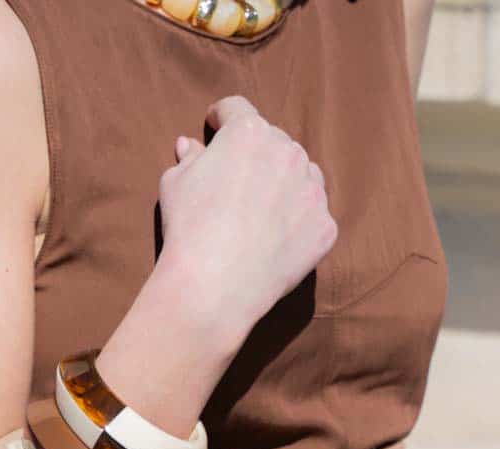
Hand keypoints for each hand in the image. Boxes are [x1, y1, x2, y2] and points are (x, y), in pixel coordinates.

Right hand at [157, 94, 336, 337]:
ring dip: (286, 184)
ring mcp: (312, 191)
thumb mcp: (175, 184)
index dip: (223, 117)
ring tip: (265, 211)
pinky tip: (279, 240)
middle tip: (241, 181)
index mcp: (249, 132)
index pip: (237, 110)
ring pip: (303, 175)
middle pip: (274, 142)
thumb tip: (189, 146)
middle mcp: (288, 152)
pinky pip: (313, 217)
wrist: (215, 287)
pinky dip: (299, 223)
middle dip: (257, 156)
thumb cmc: (189, 229)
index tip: (216, 126)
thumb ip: (190, 159)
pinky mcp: (325, 227)